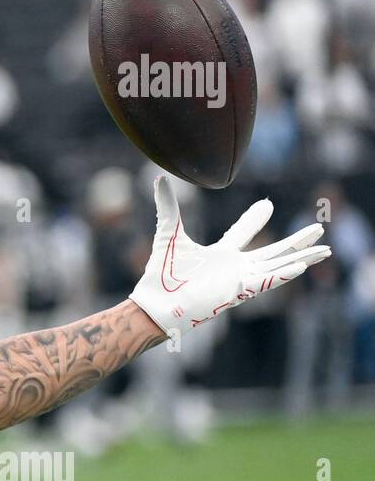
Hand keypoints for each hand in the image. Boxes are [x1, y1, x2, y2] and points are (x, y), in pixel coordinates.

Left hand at [129, 176, 330, 336]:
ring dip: (301, 258)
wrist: (155, 301)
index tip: (267, 205)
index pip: (242, 234)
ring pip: (277, 267)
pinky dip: (283, 275)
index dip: (254, 219)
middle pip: (272, 252)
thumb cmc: (161, 274)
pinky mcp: (237, 293)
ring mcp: (238, 281)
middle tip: (319, 227)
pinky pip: (265, 283)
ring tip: (326, 249)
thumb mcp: (168, 233)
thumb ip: (168, 206)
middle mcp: (234, 267)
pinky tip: (302, 265)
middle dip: (297, 241)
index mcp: (220, 254)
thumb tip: (160, 178)